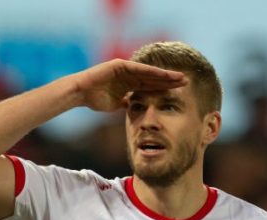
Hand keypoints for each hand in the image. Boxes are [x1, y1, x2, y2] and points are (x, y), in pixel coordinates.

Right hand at [71, 59, 187, 111]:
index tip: (178, 92)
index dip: (164, 88)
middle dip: (169, 80)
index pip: (150, 86)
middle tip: (186, 82)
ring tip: (180, 78)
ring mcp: (125, 69)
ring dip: (165, 75)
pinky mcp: (121, 65)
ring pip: (149, 73)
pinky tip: (164, 74)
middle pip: (153, 78)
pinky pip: (139, 69)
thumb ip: (125, 103)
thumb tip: (132, 107)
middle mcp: (129, 74)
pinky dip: (152, 72)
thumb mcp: (115, 104)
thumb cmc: (94, 99)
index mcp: (129, 84)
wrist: (80, 92)